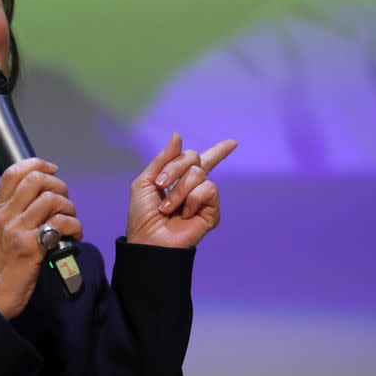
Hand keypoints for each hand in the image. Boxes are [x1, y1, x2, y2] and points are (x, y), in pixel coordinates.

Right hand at [0, 158, 81, 318]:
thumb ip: (15, 214)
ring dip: (69, 208)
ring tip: (71, 222)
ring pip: (51, 199)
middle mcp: (5, 215)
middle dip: (59, 186)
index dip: (38, 164)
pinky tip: (74, 237)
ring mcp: (17, 229)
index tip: (54, 170)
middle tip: (65, 203)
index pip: (14, 172)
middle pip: (36, 180)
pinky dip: (75, 227)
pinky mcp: (31, 247)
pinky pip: (60, 224)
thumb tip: (41, 198)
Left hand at [126, 133, 236, 247]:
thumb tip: (178, 135)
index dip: (218, 151)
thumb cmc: (143, 215)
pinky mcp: (212, 212)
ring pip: (199, 173)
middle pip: (194, 158)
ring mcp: (203, 199)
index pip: (201, 161)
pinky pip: (208, 190)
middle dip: (174, 168)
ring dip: (179, 189)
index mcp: (179, 179)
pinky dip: (192, 199)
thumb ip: (163, 159)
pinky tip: (184, 214)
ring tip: (168, 208)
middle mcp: (194, 187)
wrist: (148, 240)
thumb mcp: (146, 181)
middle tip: (161, 184)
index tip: (233, 143)